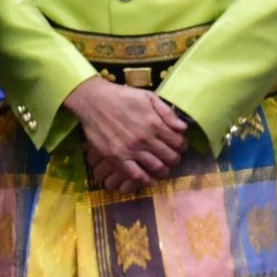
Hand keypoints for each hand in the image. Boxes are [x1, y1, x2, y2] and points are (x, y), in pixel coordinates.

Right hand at [64, 76, 189, 191]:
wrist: (92, 100)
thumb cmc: (121, 96)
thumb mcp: (148, 97)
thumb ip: (167, 112)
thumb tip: (183, 128)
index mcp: (155, 123)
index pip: (179, 143)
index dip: (182, 146)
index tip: (178, 146)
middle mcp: (145, 138)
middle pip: (170, 157)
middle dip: (174, 159)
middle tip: (170, 158)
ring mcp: (131, 149)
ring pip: (156, 167)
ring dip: (163, 170)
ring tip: (161, 168)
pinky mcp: (116, 157)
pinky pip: (136, 174)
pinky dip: (145, 180)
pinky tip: (148, 179)